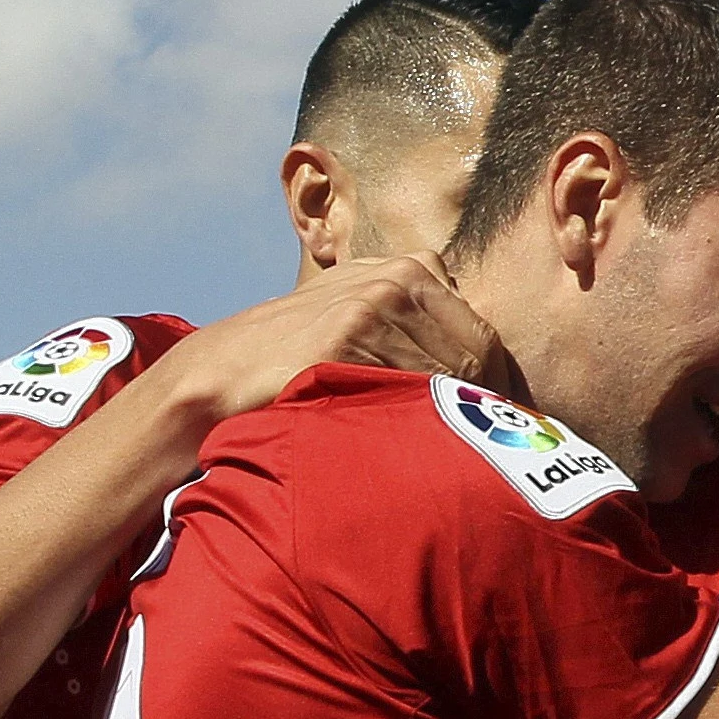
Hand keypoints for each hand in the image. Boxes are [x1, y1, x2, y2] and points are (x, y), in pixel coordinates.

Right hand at [143, 252, 507, 428]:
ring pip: (450, 376)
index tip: (490, 427)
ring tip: (434, 448)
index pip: (485, 337)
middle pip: (477, 357)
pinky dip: (413, 419)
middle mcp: (399, 276)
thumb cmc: (302, 357)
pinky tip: (398, 437)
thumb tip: (488, 365)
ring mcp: (374, 303)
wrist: (225, 373)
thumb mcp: (361, 314)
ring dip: (448, 418)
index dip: (494, 388)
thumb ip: (419, 321)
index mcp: (411, 268)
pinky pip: (410, 387)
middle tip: (475, 450)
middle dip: (479, 406)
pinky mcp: (349, 334)